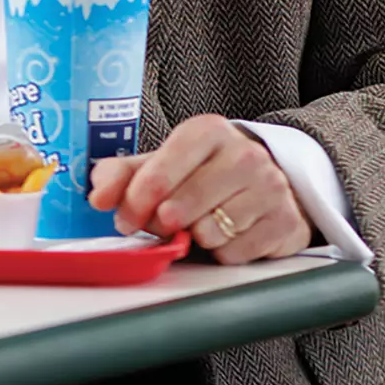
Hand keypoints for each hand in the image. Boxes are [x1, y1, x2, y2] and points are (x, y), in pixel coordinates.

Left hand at [88, 114, 312, 263]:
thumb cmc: (204, 171)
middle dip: (162, 224)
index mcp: (207, 131)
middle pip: (182, 207)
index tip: (124, 218)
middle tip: (162, 224)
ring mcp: (271, 187)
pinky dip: (222, 252)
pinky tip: (226, 235)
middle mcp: (244, 154)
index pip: (159, 172)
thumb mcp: (163, 162)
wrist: (268, 179)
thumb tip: (98, 195)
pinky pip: (237, 253)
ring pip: (210, 232)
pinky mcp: (286, 222)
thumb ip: (123, 174)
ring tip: (199, 224)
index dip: (135, 202)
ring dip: (195, 238)